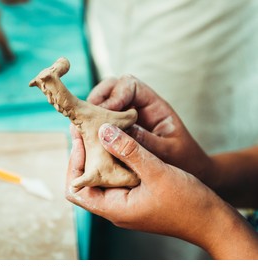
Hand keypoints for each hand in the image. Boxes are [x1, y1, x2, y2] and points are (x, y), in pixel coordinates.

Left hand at [66, 123, 257, 258]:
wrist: (211, 220)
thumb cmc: (187, 203)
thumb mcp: (156, 172)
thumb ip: (129, 151)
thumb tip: (104, 131)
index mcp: (114, 208)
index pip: (76, 189)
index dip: (74, 163)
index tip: (80, 138)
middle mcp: (115, 208)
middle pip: (85, 182)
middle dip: (83, 157)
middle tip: (87, 132)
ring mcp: (125, 203)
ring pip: (101, 179)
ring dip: (98, 157)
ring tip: (100, 132)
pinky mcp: (135, 197)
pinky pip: (116, 178)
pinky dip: (114, 161)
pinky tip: (120, 143)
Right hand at [87, 76, 213, 184]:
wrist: (191, 172)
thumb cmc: (184, 161)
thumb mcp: (166, 153)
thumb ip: (141, 142)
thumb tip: (109, 132)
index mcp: (155, 106)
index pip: (130, 85)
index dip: (114, 95)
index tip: (104, 114)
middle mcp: (139, 107)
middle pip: (112, 88)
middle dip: (96, 100)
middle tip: (85, 119)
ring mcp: (128, 117)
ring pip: (103, 103)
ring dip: (91, 114)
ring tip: (82, 130)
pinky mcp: (120, 130)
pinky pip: (102, 122)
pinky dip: (92, 128)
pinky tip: (86, 141)